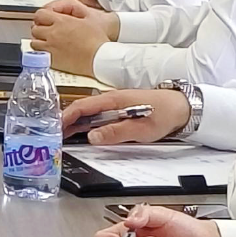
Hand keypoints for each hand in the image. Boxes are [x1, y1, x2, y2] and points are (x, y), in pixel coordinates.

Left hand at [30, 0, 117, 74]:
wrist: (101, 58)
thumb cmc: (98, 40)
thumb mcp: (88, 17)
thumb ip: (73, 10)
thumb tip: (63, 9)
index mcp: (61, 22)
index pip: (40, 14)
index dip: (42, 16)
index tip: (45, 19)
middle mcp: (53, 34)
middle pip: (35, 28)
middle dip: (40, 28)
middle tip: (46, 30)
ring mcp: (51, 48)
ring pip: (34, 42)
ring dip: (39, 40)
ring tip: (47, 41)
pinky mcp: (53, 60)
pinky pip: (39, 55)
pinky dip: (41, 52)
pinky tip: (49, 52)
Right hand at [62, 88, 189, 142]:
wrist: (181, 107)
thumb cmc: (163, 113)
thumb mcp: (140, 128)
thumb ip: (115, 133)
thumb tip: (92, 137)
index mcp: (113, 100)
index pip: (82, 106)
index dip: (66, 116)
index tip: (55, 127)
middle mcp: (110, 99)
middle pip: (82, 109)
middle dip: (66, 121)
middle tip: (54, 135)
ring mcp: (114, 104)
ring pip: (88, 113)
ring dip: (75, 123)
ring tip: (63, 135)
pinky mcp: (118, 110)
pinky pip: (97, 116)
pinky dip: (86, 123)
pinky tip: (82, 131)